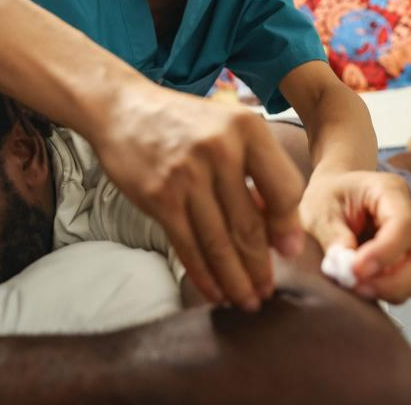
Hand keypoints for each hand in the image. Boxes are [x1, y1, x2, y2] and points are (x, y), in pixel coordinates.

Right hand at [89, 82, 305, 309]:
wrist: (122, 109)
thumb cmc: (181, 124)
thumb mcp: (225, 129)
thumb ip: (253, 171)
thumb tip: (275, 230)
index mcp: (246, 129)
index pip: (284, 189)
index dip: (288, 228)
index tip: (288, 252)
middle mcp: (220, 150)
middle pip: (250, 224)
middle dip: (260, 268)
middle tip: (266, 292)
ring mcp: (187, 174)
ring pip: (219, 242)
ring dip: (235, 280)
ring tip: (245, 300)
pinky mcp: (159, 196)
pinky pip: (188, 245)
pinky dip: (203, 274)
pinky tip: (214, 291)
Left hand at [300, 170, 410, 302]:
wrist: (337, 191)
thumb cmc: (329, 195)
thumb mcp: (319, 208)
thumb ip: (332, 235)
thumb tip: (346, 268)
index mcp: (391, 192)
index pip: (403, 226)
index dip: (383, 254)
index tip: (355, 271)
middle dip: (392, 282)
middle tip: (354, 286)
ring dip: (395, 291)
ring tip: (358, 287)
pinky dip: (398, 293)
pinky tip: (370, 287)